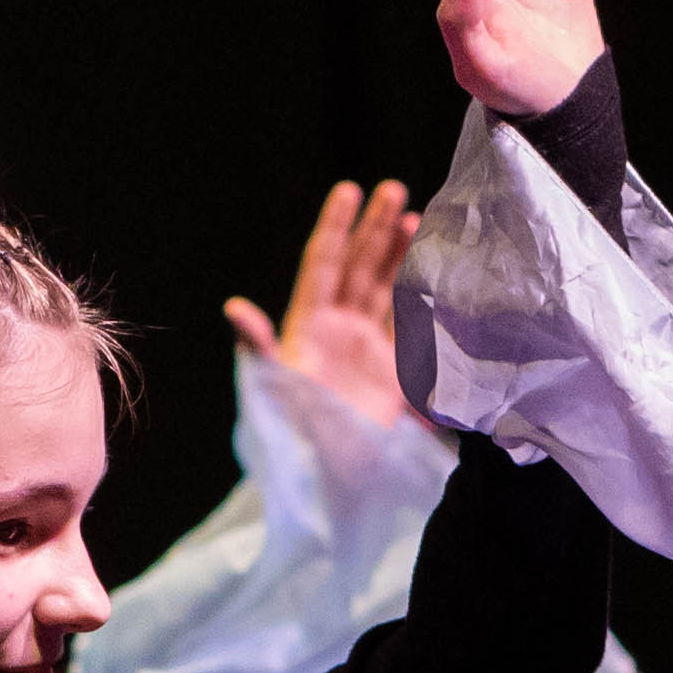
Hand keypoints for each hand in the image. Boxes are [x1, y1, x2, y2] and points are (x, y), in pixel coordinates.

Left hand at [223, 181, 412, 433]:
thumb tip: (235, 309)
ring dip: (400, 257)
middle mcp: (337, 331)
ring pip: (384, 290)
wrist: (327, 482)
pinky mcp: (392, 375)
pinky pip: (410, 327)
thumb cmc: (293, 435)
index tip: (349, 191)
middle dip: (374, 229)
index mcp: (307, 327)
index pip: (322, 264)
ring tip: (418, 221)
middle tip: (394, 190)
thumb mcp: (272, 388)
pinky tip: (437, 275)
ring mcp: (366, 350)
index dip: (335, 226)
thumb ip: (258, 347)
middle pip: (357, 267)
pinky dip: (422, 300)